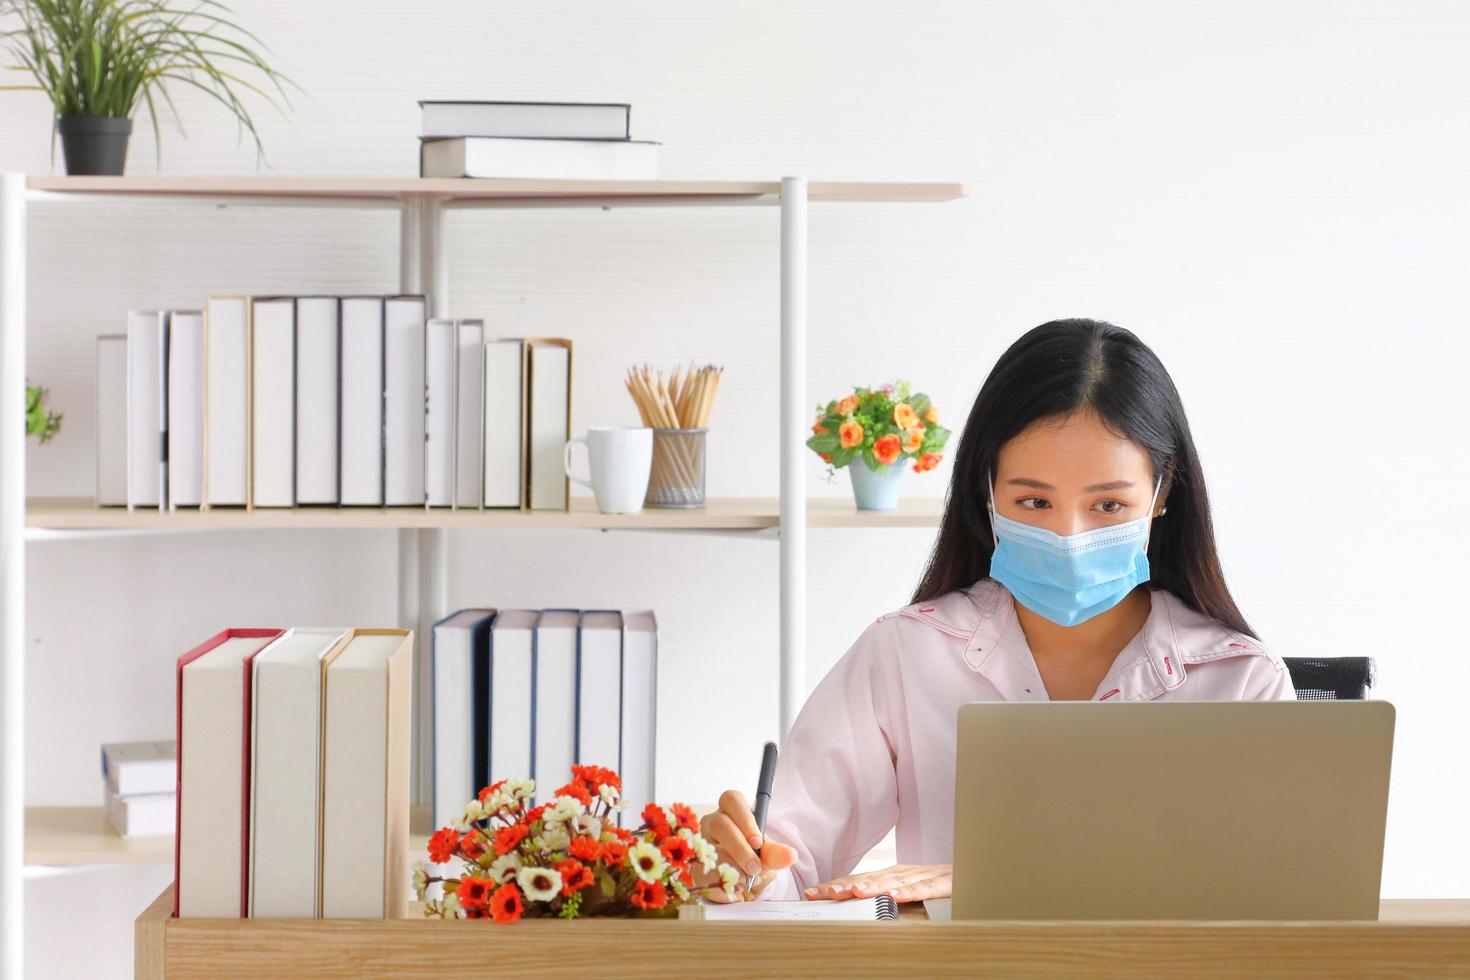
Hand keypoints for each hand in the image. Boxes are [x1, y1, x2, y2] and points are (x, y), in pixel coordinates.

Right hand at [697, 789, 796, 901]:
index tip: (758, 841)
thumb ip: (777, 854)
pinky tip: (736, 887)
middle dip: (740, 847)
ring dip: (734, 867)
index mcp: (732, 812)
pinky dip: (724, 883)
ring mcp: (702, 843)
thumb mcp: (769, 856)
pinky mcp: (696, 865)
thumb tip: (789, 855)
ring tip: (750, 879)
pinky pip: (705, 872)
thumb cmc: (755, 860)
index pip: (731, 799)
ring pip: (712, 849)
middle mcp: (713, 823)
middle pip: (719, 824)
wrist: (745, 885)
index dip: (744, 819)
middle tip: (755, 867)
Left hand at [803, 864, 951, 902]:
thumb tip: (857, 907)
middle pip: (872, 878)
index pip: (861, 880)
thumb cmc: (945, 887)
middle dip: (846, 885)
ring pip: (896, 881)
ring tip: (852, 892)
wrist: (980, 873)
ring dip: (873, 886)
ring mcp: (926, 876)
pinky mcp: (946, 884)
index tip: (813, 892)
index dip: (837, 885)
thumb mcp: (913, 892)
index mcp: (897, 875)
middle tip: (824, 892)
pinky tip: (895, 897)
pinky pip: (926, 889)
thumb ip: (889, 899)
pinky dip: (910, 892)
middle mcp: (908, 872)